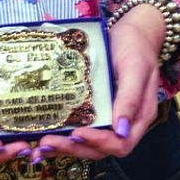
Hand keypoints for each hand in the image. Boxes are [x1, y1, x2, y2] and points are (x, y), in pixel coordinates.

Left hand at [24, 4, 164, 163]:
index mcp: (138, 116)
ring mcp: (107, 116)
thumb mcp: (136, 67)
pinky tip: (43, 136)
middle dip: (74, 148)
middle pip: (100, 149)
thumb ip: (131, 97)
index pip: (121, 144)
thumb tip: (120, 130)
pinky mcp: (94, 109)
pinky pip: (80, 128)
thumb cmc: (136, 47)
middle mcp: (122, 122)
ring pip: (87, 143)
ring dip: (64, 147)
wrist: (131, 31)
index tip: (78, 133)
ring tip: (41, 145)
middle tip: (48, 142)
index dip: (99, 143)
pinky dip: (63, 136)